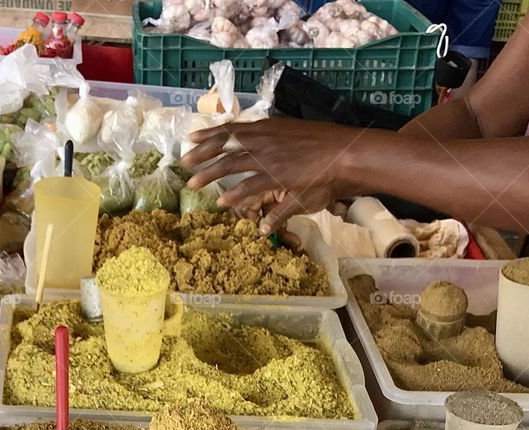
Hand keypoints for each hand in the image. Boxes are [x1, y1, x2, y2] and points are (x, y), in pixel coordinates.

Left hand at [181, 118, 365, 234]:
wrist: (345, 153)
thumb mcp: (296, 142)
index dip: (209, 134)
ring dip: (209, 174)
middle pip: (224, 145)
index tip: (191, 138)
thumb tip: (266, 156)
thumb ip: (278, 151)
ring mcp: (269, 158)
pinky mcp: (278, 176)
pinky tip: (222, 201)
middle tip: (184, 162)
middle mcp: (264, 140)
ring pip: (231, 164)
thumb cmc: (325, 146)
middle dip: (201, 154)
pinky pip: (250, 186)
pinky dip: (235, 194)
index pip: (231, 128)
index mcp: (268, 128)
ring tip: (192, 183)